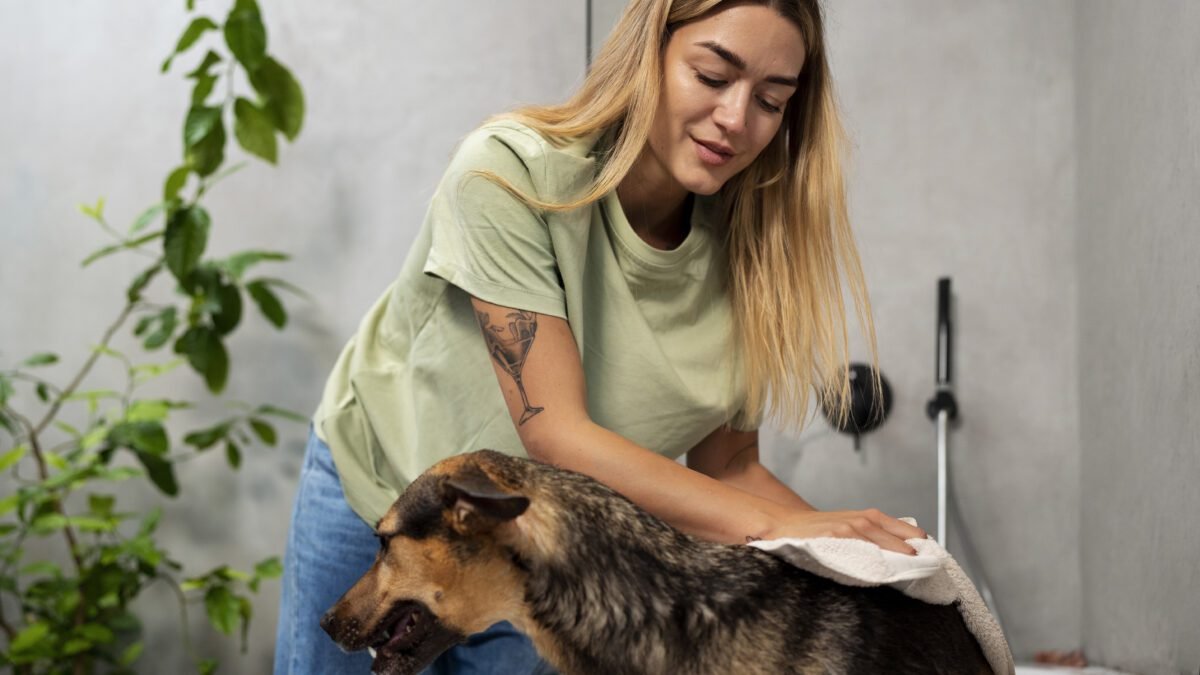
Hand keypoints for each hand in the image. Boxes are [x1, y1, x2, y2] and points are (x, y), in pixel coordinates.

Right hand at [758, 508, 927, 554]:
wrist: (782, 525)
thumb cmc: (817, 529)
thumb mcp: (848, 524)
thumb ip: (872, 534)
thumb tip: (902, 550)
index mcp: (866, 517)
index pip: (900, 527)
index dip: (916, 540)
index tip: (932, 552)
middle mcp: (859, 521)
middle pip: (894, 537)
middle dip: (911, 550)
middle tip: (927, 564)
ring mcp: (846, 530)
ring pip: (878, 543)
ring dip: (896, 554)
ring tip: (911, 565)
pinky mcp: (831, 540)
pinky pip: (856, 552)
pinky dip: (870, 560)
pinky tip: (880, 570)